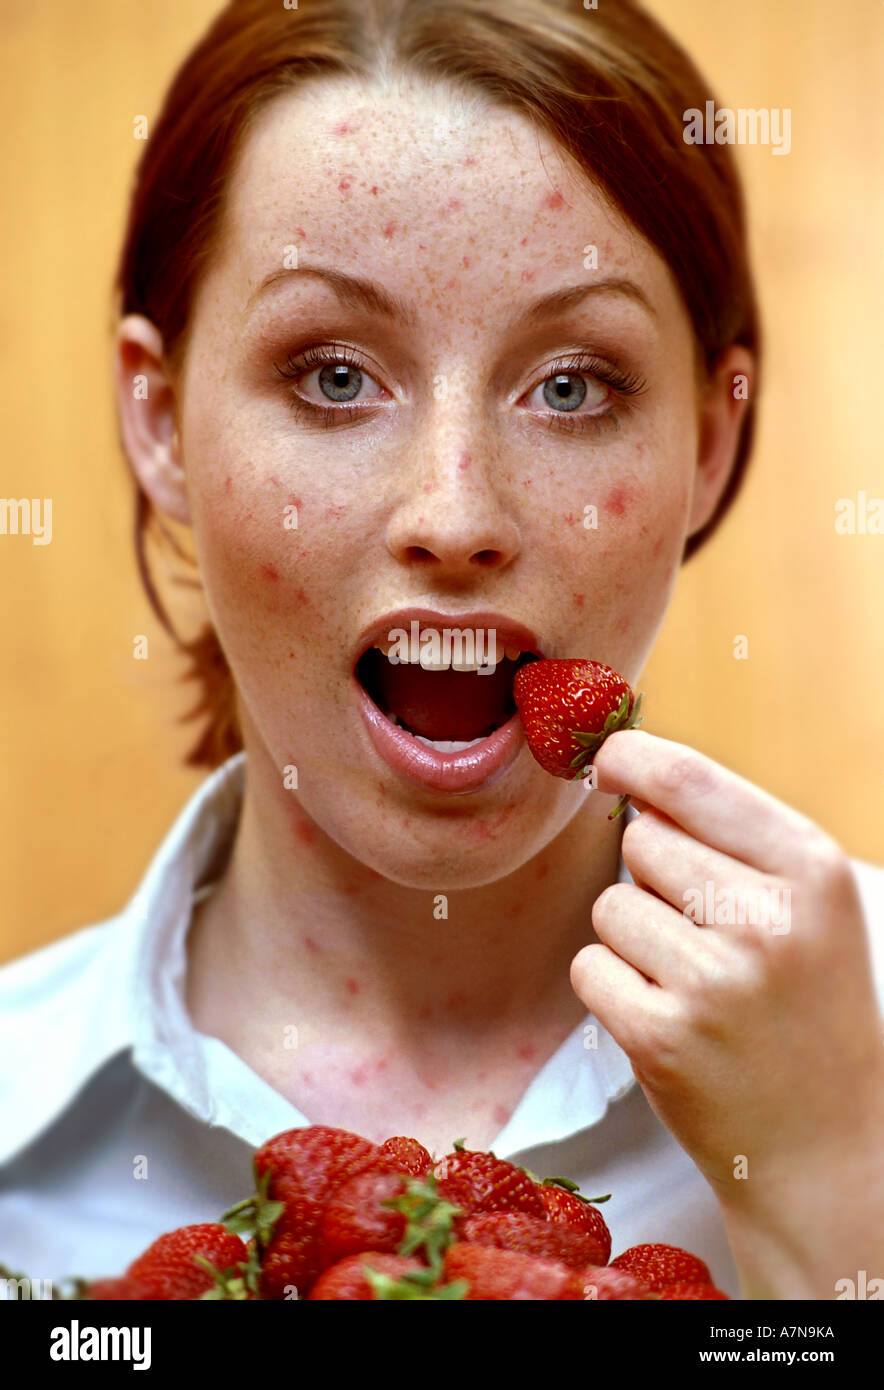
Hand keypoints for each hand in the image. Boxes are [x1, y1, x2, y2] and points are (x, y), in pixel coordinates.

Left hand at [571, 729, 883, 1294]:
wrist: (824, 1147)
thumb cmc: (803, 1009)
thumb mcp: (805, 907)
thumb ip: (728, 836)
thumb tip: (628, 774)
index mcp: (810, 870)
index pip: (688, 780)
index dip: (631, 759)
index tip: (608, 761)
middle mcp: (767, 920)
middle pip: (639, 841)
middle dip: (651, 877)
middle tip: (702, 934)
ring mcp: (714, 982)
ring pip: (609, 906)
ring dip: (632, 938)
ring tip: (692, 982)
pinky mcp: (662, 1038)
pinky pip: (589, 967)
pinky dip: (612, 988)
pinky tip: (667, 1018)